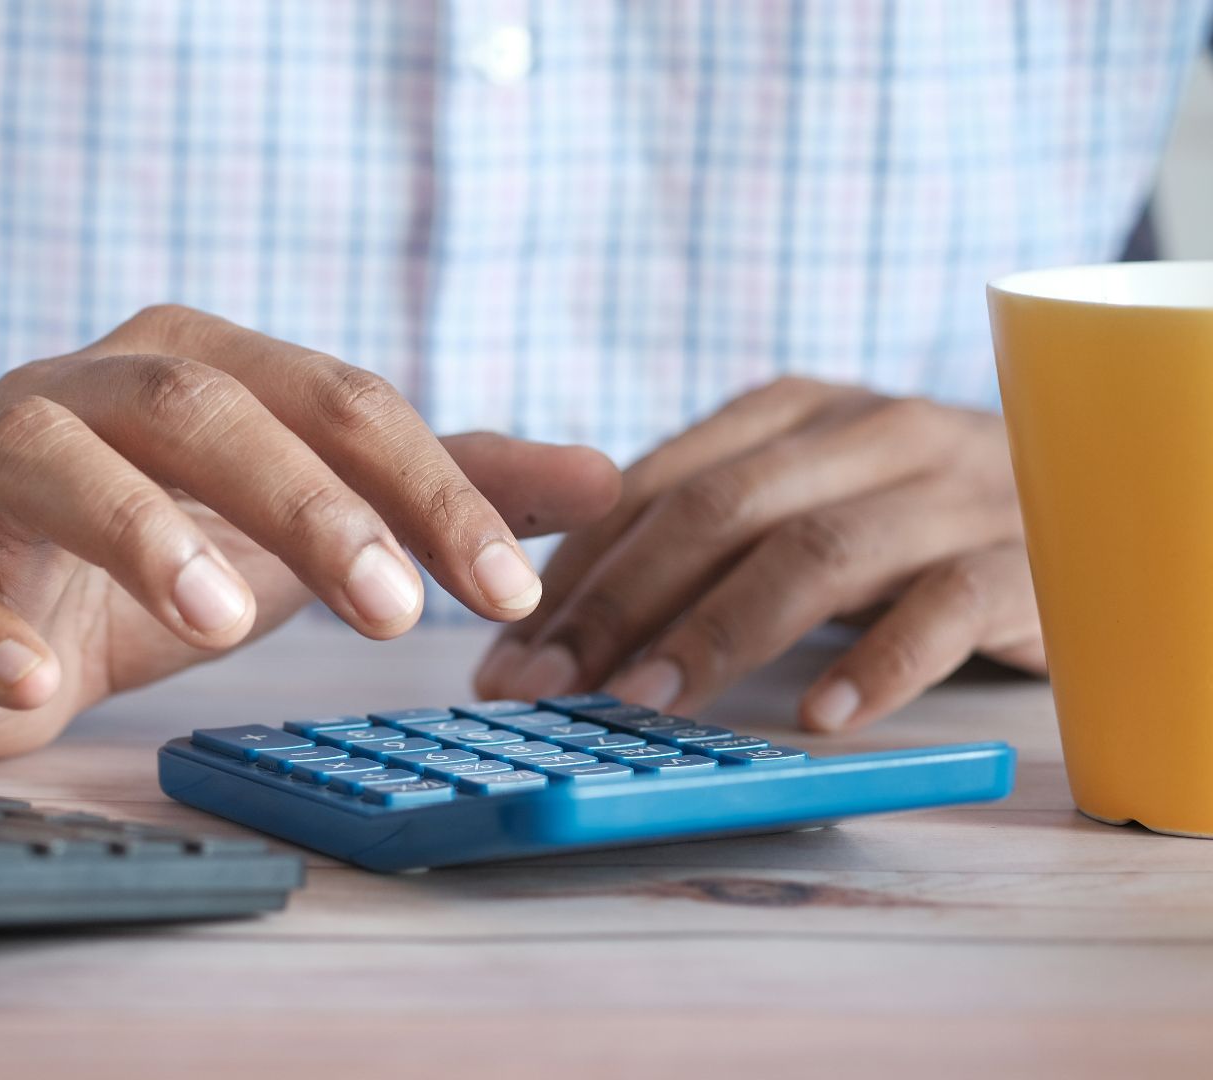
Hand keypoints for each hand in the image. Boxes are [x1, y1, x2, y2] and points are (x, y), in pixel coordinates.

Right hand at [0, 305, 618, 757]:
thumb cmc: (157, 545)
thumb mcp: (307, 514)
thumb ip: (440, 490)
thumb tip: (606, 478)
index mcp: (201, 363)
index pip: (335, 400)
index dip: (429, 488)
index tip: (509, 588)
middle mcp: (94, 390)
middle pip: (205, 408)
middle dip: (308, 503)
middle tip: (395, 612)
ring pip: (62, 463)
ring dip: (144, 533)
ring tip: (224, 620)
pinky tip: (39, 687)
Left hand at [474, 377, 1045, 732]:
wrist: (1098, 502)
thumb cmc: (908, 522)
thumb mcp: (801, 500)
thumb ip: (698, 533)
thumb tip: (549, 613)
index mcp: (793, 411)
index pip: (655, 484)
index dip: (573, 570)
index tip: (507, 652)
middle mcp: (868, 432)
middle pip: (718, 510)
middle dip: (615, 602)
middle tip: (546, 686)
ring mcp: (951, 489)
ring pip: (815, 550)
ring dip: (718, 632)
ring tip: (646, 704)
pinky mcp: (1026, 557)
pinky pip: (945, 607)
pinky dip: (878, 663)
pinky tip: (820, 719)